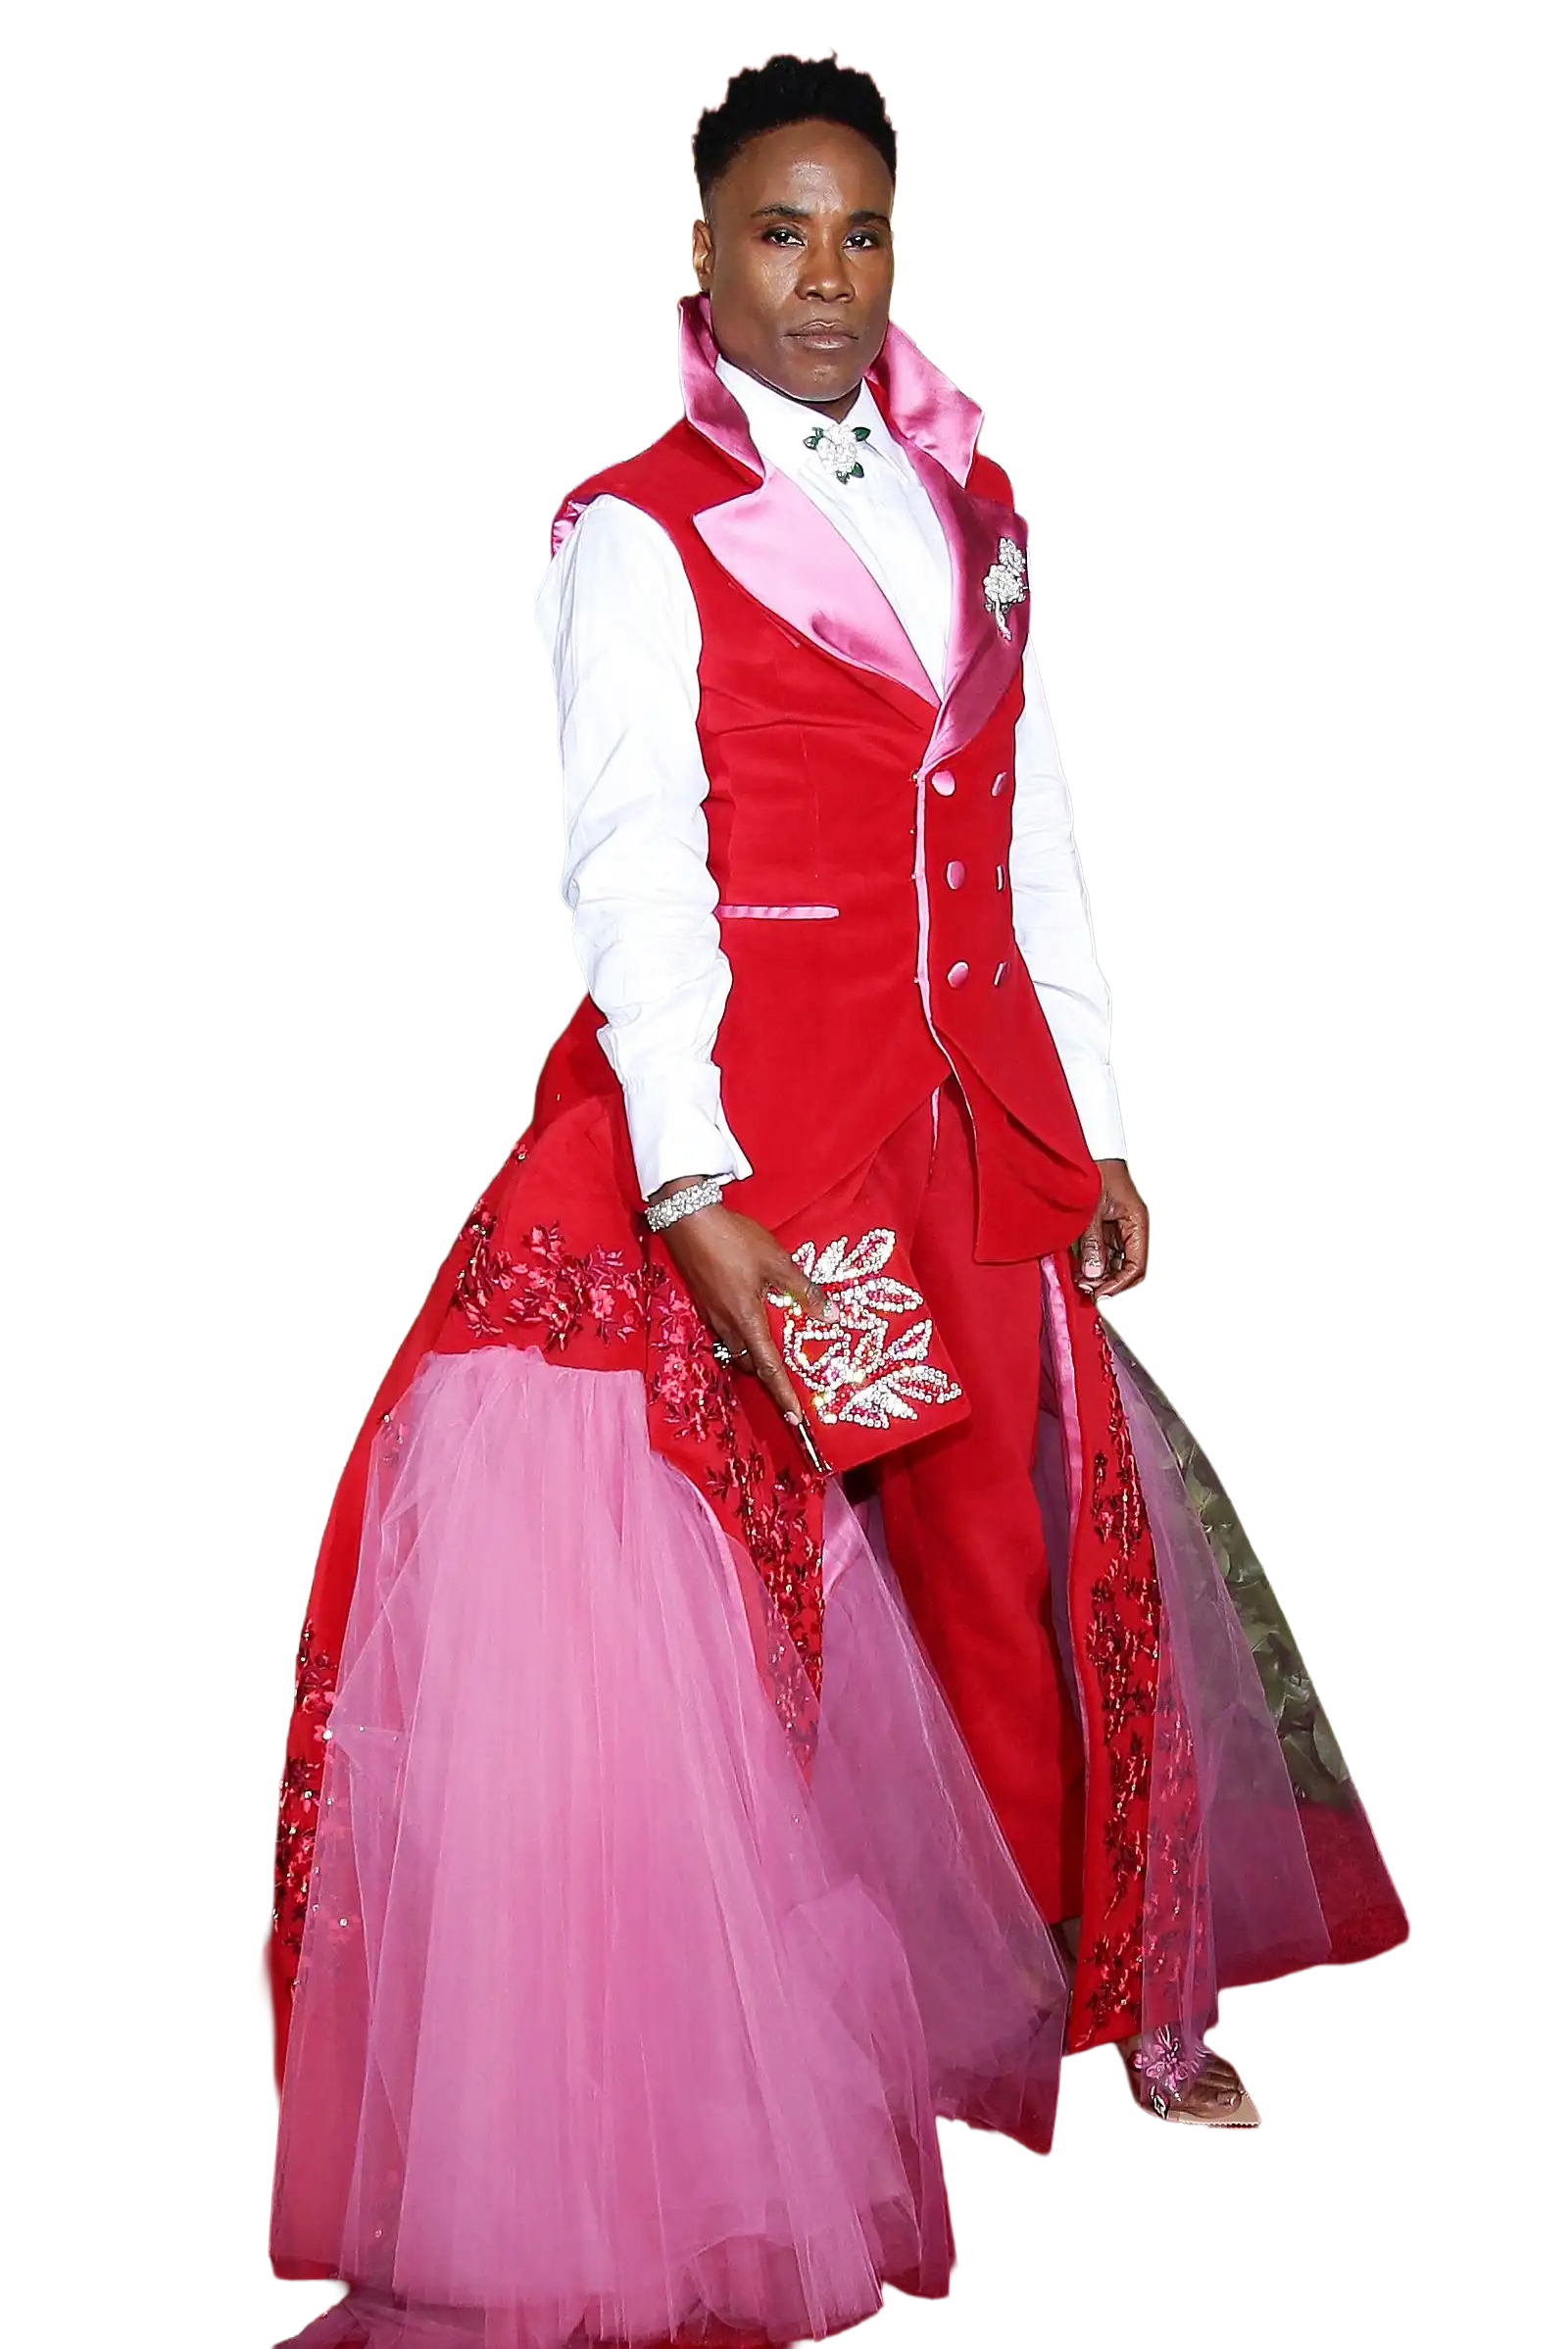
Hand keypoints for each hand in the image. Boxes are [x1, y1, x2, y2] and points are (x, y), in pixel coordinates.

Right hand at [649, 1176, 839, 1435]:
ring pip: (735, 1349)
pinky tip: (748, 1318)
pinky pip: (724, 1332)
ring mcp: (711, 1315)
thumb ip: (803, 1289)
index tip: (795, 1419)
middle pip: (749, 1364)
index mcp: (746, 1320)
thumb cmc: (734, 1240)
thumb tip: (831, 1315)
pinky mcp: (703, 1302)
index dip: (783, 1395)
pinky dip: (739, 1335)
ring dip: (752, 1354)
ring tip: (769, 1345)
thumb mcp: (776, 1261)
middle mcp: (726, 1325)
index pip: (769, 1368)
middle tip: (786, 1374)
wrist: (687, 1219)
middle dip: (766, 1374)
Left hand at [1074, 1158, 1150, 1302]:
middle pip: (1127, 1268)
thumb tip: (1093, 1274)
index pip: (1136, 1266)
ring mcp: (1119, 1229)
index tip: (1099, 1293)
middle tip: (1085, 1289)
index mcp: (1137, 1224)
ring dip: (1100, 1274)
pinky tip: (1079, 1268)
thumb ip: (1092, 1243)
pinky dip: (1093, 1263)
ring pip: (1115, 1263)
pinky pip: (1104, 1252)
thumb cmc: (1096, 1172)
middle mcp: (1132, 1230)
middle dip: (1108, 1282)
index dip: (1119, 1284)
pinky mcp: (1106, 1228)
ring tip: (1080, 1280)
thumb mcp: (1091, 1211)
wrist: (1091, 1151)